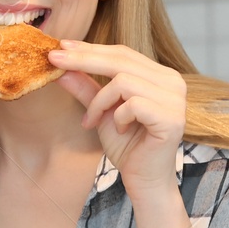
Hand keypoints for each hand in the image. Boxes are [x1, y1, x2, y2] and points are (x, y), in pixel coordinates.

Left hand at [47, 41, 186, 194]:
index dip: (91, 48)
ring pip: (123, 81)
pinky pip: (132, 104)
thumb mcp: (100, 111)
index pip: (122, 53)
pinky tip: (120, 131)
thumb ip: (86, 87)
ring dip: (99, 102)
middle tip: (54, 60)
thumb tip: (60, 64)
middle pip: (121, 59)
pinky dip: (117, 117)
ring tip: (93, 121)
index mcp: (160, 75)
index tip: (61, 46)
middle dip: (83, 59)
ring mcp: (175, 99)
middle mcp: (173, 82)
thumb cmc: (127, 146)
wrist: (144, 181)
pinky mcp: (171, 118)